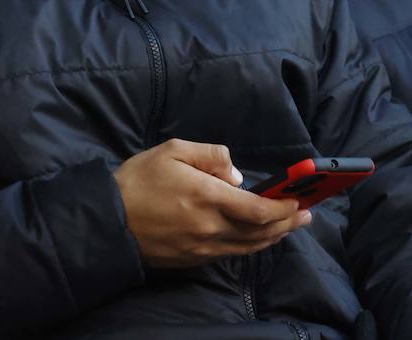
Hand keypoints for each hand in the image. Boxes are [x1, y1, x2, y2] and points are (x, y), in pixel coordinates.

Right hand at [114, 139, 308, 267]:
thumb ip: (212, 156)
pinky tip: (257, 237)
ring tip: (290, 227)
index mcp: (207, 197)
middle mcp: (209, 228)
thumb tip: (237, 175)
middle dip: (287, 224)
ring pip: (247, 247)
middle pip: (259, 232)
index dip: (283, 208)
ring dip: (273, 237)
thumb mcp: (174, 150)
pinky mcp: (191, 260)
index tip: (299, 201)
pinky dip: (250, 246)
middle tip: (306, 216)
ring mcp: (200, 248)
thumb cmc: (139, 180)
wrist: (106, 220)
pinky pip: (229, 254)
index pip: (258, 210)